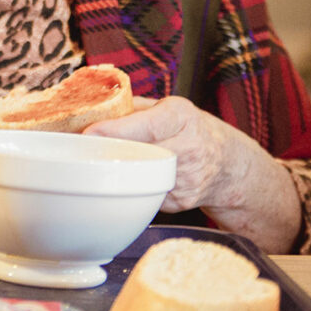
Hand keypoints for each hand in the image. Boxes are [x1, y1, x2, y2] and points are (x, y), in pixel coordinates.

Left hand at [84, 95, 300, 252]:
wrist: (228, 165)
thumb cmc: (192, 130)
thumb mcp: (170, 108)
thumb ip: (136, 108)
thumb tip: (95, 108)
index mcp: (181, 117)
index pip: (146, 125)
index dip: (116, 130)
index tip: (89, 133)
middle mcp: (187, 147)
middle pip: (140, 154)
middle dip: (109, 154)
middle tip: (82, 152)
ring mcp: (185, 178)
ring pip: (138, 179)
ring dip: (116, 173)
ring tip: (100, 165)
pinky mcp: (179, 201)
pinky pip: (144, 194)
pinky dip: (132, 187)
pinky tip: (130, 179)